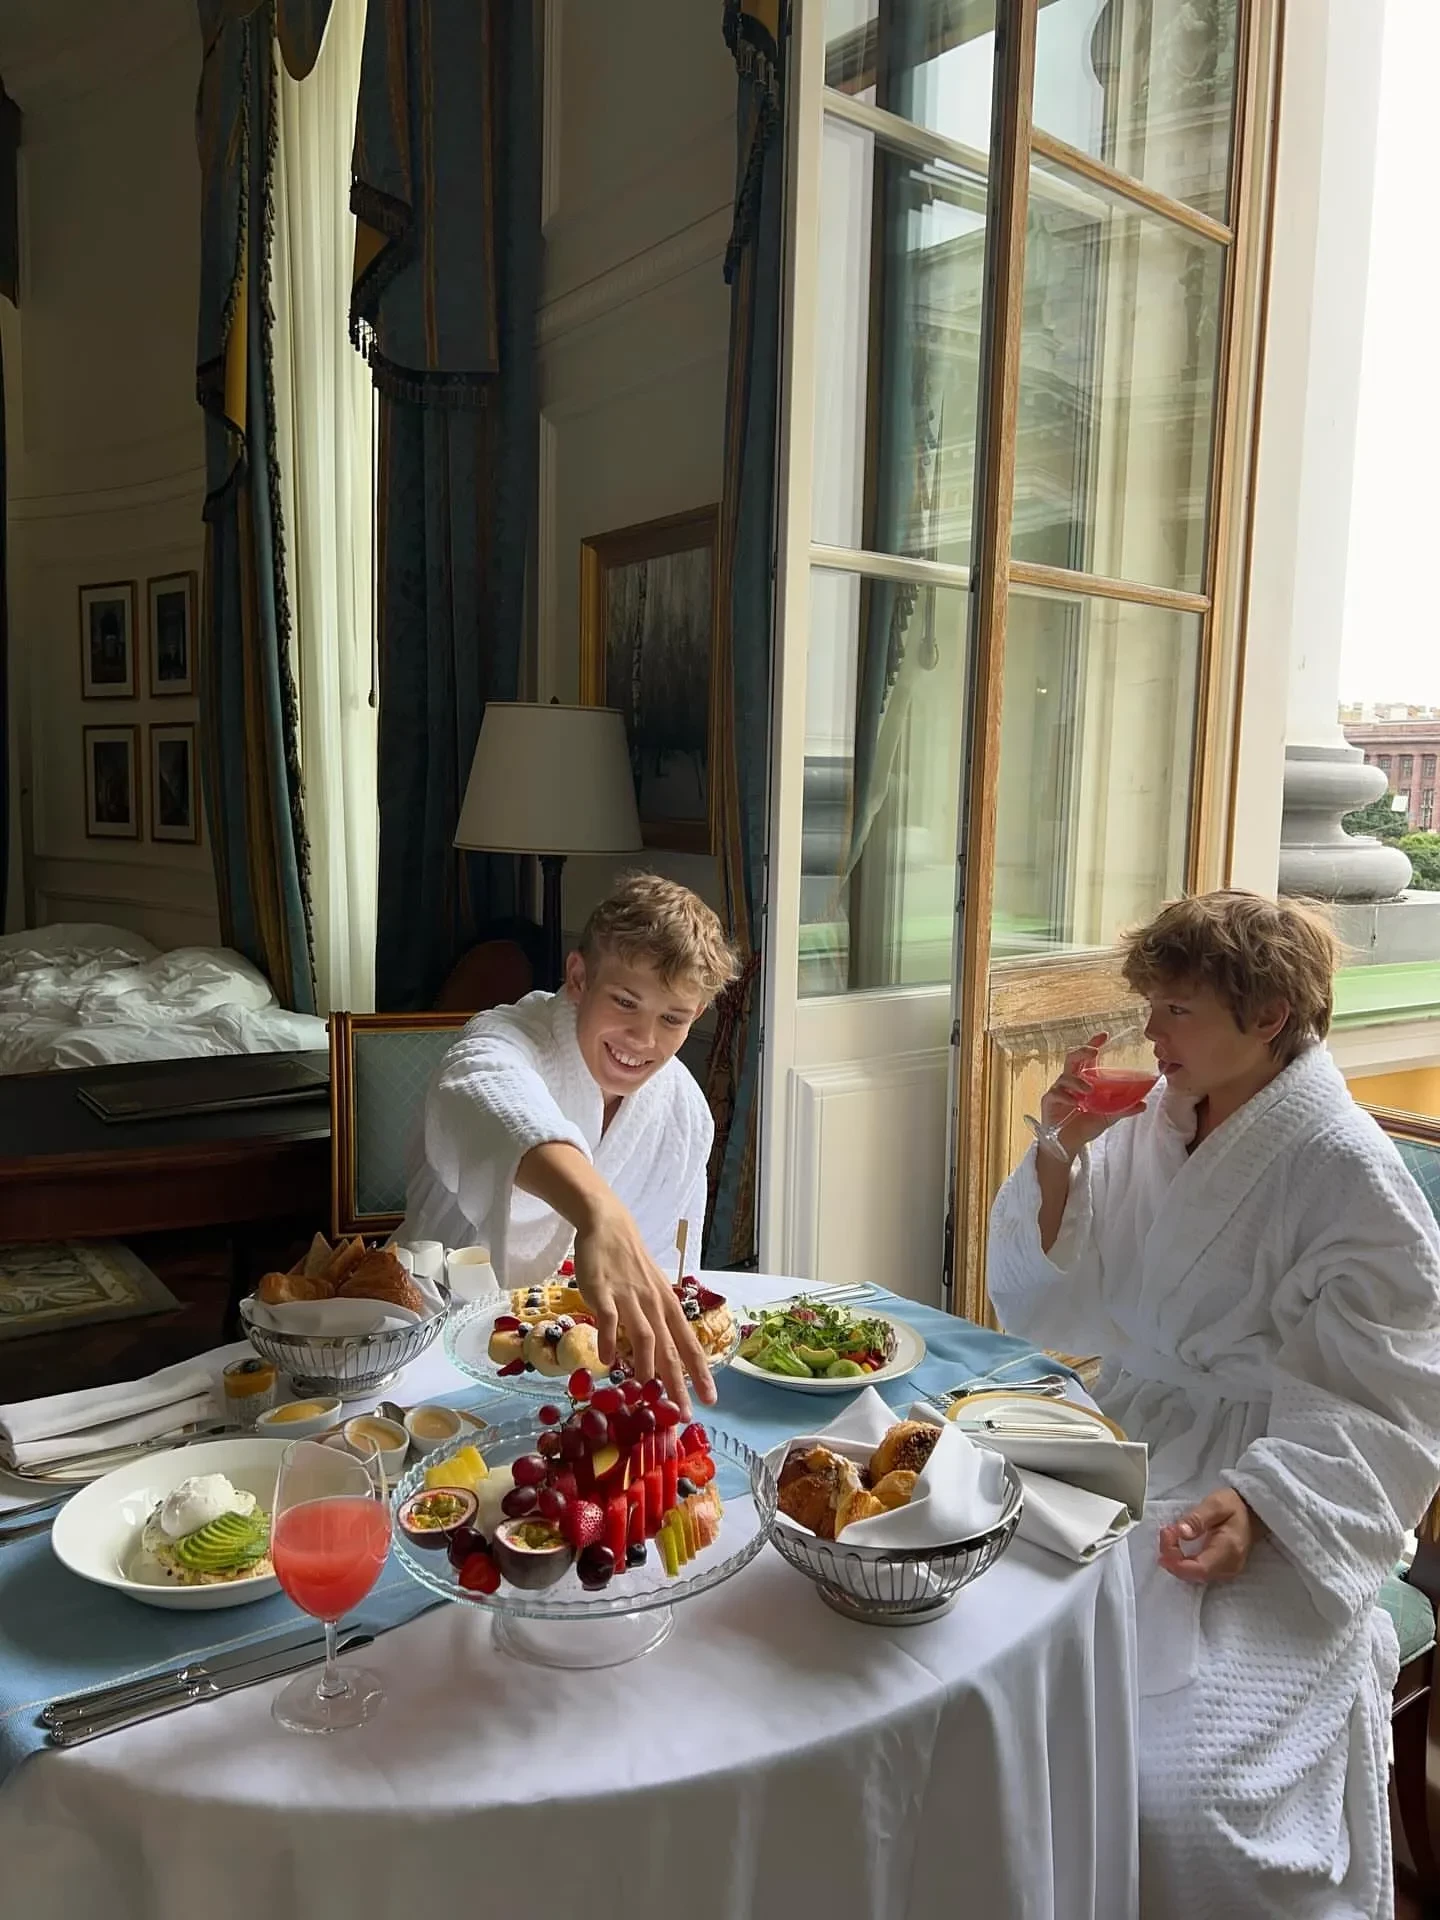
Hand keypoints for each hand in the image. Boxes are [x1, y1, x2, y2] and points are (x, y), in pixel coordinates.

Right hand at [571, 1200, 715, 1416]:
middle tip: (682, 1412)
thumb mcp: (653, 1291)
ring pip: (644, 1336)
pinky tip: (607, 1362)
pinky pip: (609, 1319)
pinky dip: (609, 1341)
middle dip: (678, 1382)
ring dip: (647, 1367)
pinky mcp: (604, 1291)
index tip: (710, 1400)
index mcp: (668, 1306)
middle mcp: (654, 1304)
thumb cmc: (633, 1265)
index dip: (700, 1373)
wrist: (609, 1227)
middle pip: (670, 1348)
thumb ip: (656, 1322)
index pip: (690, 1344)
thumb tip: (660, 1358)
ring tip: (647, 1394)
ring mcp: (629, 1298)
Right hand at [1040, 1033, 1147, 1158]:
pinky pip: (1056, 1094)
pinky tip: (1076, 1103)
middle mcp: (1070, 1081)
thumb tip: (1144, 1104)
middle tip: (1094, 1052)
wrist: (1068, 1144)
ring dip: (1077, 1081)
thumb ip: (1123, 1109)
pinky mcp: (1050, 1101)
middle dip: (1082, 1051)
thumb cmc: (1085, 1126)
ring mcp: (1059, 1090)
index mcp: (1084, 1079)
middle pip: (1073, 1058)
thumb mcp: (1107, 1117)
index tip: (1104, 1035)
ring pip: (1065, 1077)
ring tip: (1088, 1090)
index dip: (1093, 1044)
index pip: (1088, 1058)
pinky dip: (1067, 1097)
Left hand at [1157, 1488, 1265, 1584]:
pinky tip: (1176, 1550)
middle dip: (1173, 1558)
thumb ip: (1197, 1518)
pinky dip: (1184, 1563)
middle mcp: (1230, 1567)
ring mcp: (1228, 1572)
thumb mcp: (1215, 1504)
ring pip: (1195, 1576)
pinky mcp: (1223, 1571)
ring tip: (1168, 1539)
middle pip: (1194, 1575)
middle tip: (1165, 1535)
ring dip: (1176, 1561)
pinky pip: (1199, 1574)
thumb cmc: (1234, 1505)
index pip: (1198, 1568)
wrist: (1254, 1513)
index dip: (1176, 1558)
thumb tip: (1180, 1532)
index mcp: (1229, 1550)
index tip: (1166, 1534)